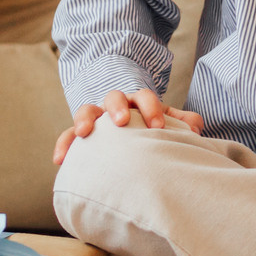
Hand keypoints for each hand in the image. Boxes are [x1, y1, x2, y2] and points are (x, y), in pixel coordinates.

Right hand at [51, 88, 202, 165]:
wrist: (129, 130)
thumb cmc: (149, 129)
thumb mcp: (166, 122)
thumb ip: (182, 122)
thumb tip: (195, 127)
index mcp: (138, 102)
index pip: (144, 97)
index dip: (151, 108)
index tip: (158, 126)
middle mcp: (115, 106)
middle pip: (114, 96)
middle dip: (117, 106)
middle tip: (121, 120)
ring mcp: (96, 118)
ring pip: (86, 110)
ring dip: (84, 119)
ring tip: (84, 133)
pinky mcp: (80, 134)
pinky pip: (68, 136)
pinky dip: (63, 145)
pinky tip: (59, 160)